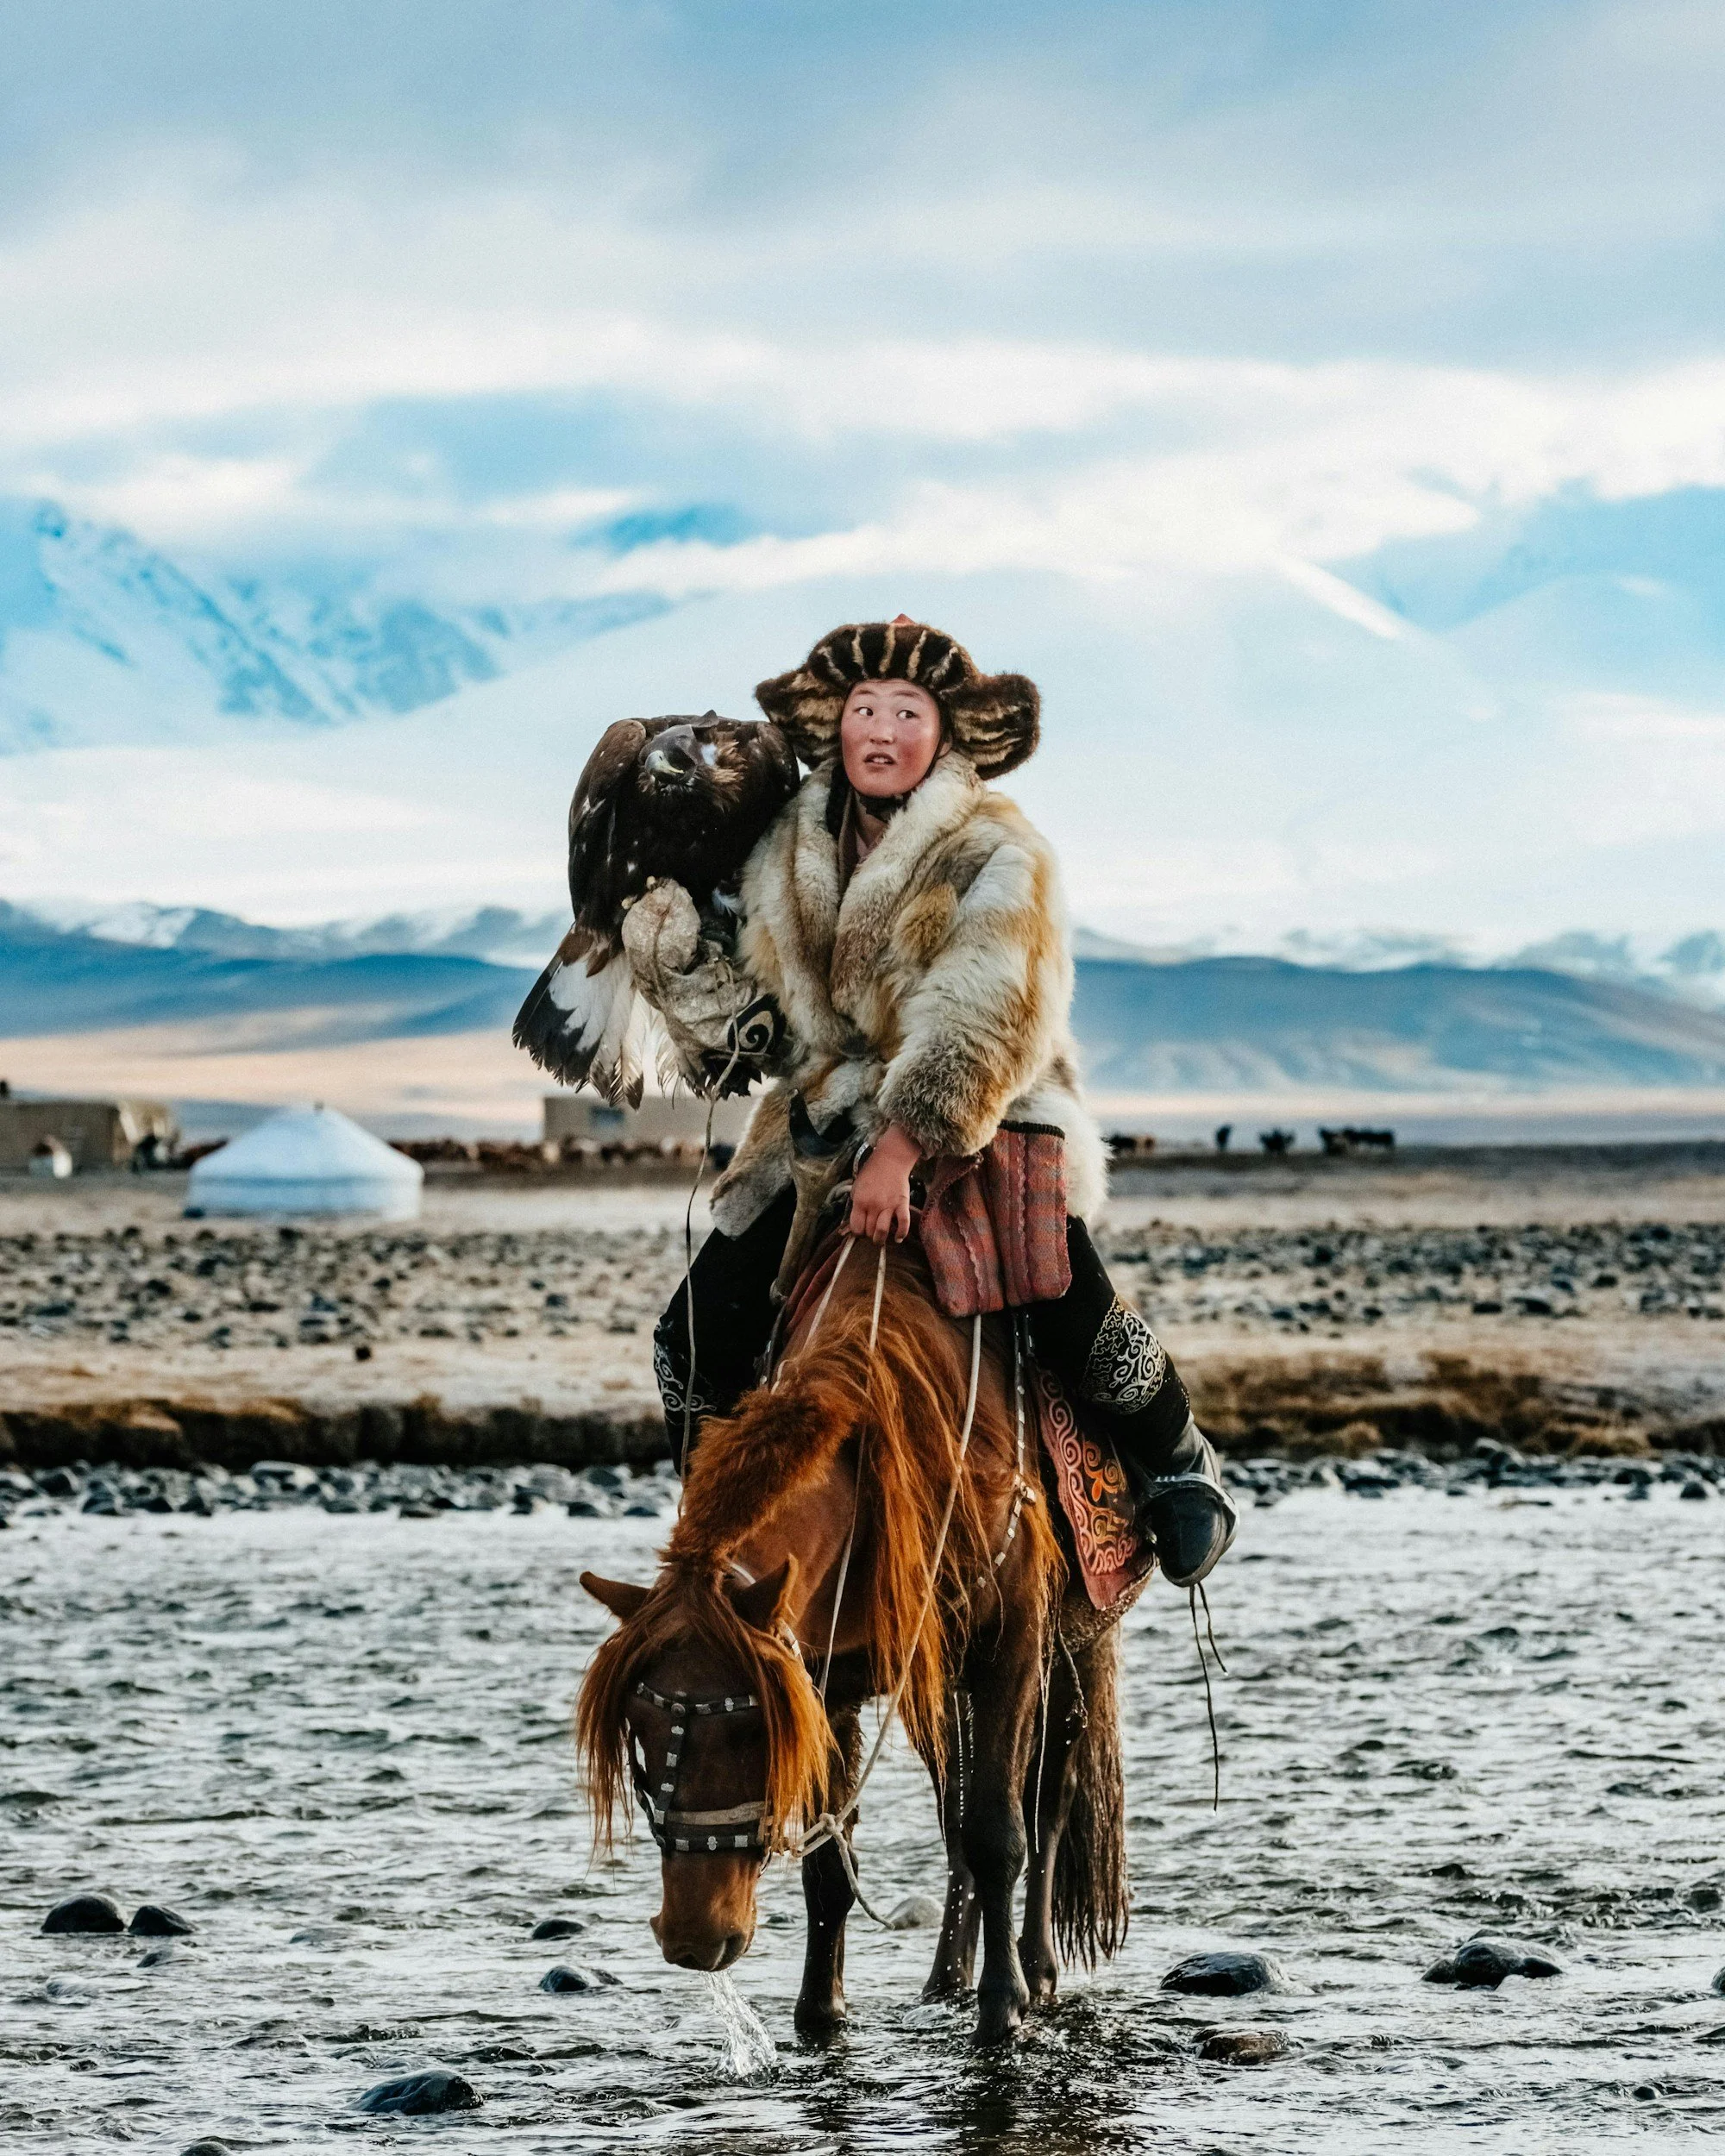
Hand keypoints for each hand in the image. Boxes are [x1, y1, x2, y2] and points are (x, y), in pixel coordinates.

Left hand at [848, 1123, 920, 1244]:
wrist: (890, 1160)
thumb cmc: (871, 1174)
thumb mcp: (856, 1188)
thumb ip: (856, 1205)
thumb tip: (855, 1223)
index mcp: (860, 1201)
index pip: (856, 1227)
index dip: (858, 1232)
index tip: (861, 1231)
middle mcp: (873, 1205)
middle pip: (869, 1231)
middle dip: (869, 1235)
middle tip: (871, 1232)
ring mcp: (889, 1205)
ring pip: (882, 1231)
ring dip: (881, 1239)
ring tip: (881, 1238)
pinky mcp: (902, 1204)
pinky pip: (903, 1224)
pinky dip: (901, 1234)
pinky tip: (898, 1238)